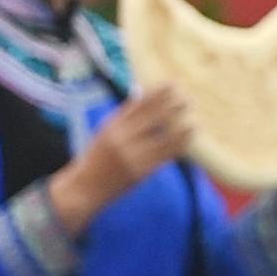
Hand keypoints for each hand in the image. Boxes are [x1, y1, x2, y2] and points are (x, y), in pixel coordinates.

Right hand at [54, 87, 196, 232]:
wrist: (83, 190)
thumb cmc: (95, 161)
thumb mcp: (104, 134)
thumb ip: (124, 119)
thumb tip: (145, 98)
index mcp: (112, 126)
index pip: (138, 104)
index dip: (158, 93)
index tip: (172, 85)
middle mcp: (121, 138)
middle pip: (153, 117)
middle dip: (172, 106)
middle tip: (187, 99)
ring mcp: (131, 156)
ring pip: (163, 137)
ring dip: (181, 127)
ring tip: (193, 120)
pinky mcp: (140, 172)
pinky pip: (165, 156)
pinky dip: (179, 145)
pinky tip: (188, 138)